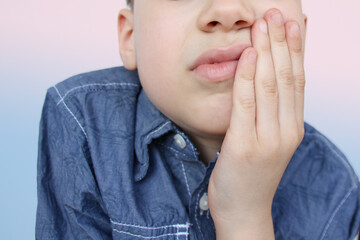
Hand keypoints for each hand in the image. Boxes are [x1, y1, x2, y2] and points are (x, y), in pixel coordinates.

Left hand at [208, 8, 304, 238]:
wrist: (244, 211)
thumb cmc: (250, 176)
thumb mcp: (265, 141)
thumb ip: (268, 114)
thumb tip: (264, 83)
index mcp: (292, 128)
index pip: (297, 81)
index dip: (295, 51)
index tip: (292, 25)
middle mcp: (285, 131)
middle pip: (286, 78)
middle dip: (281, 43)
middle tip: (277, 14)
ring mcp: (268, 139)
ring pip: (270, 86)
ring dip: (266, 52)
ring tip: (264, 25)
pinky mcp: (245, 146)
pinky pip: (247, 104)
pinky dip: (246, 77)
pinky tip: (247, 55)